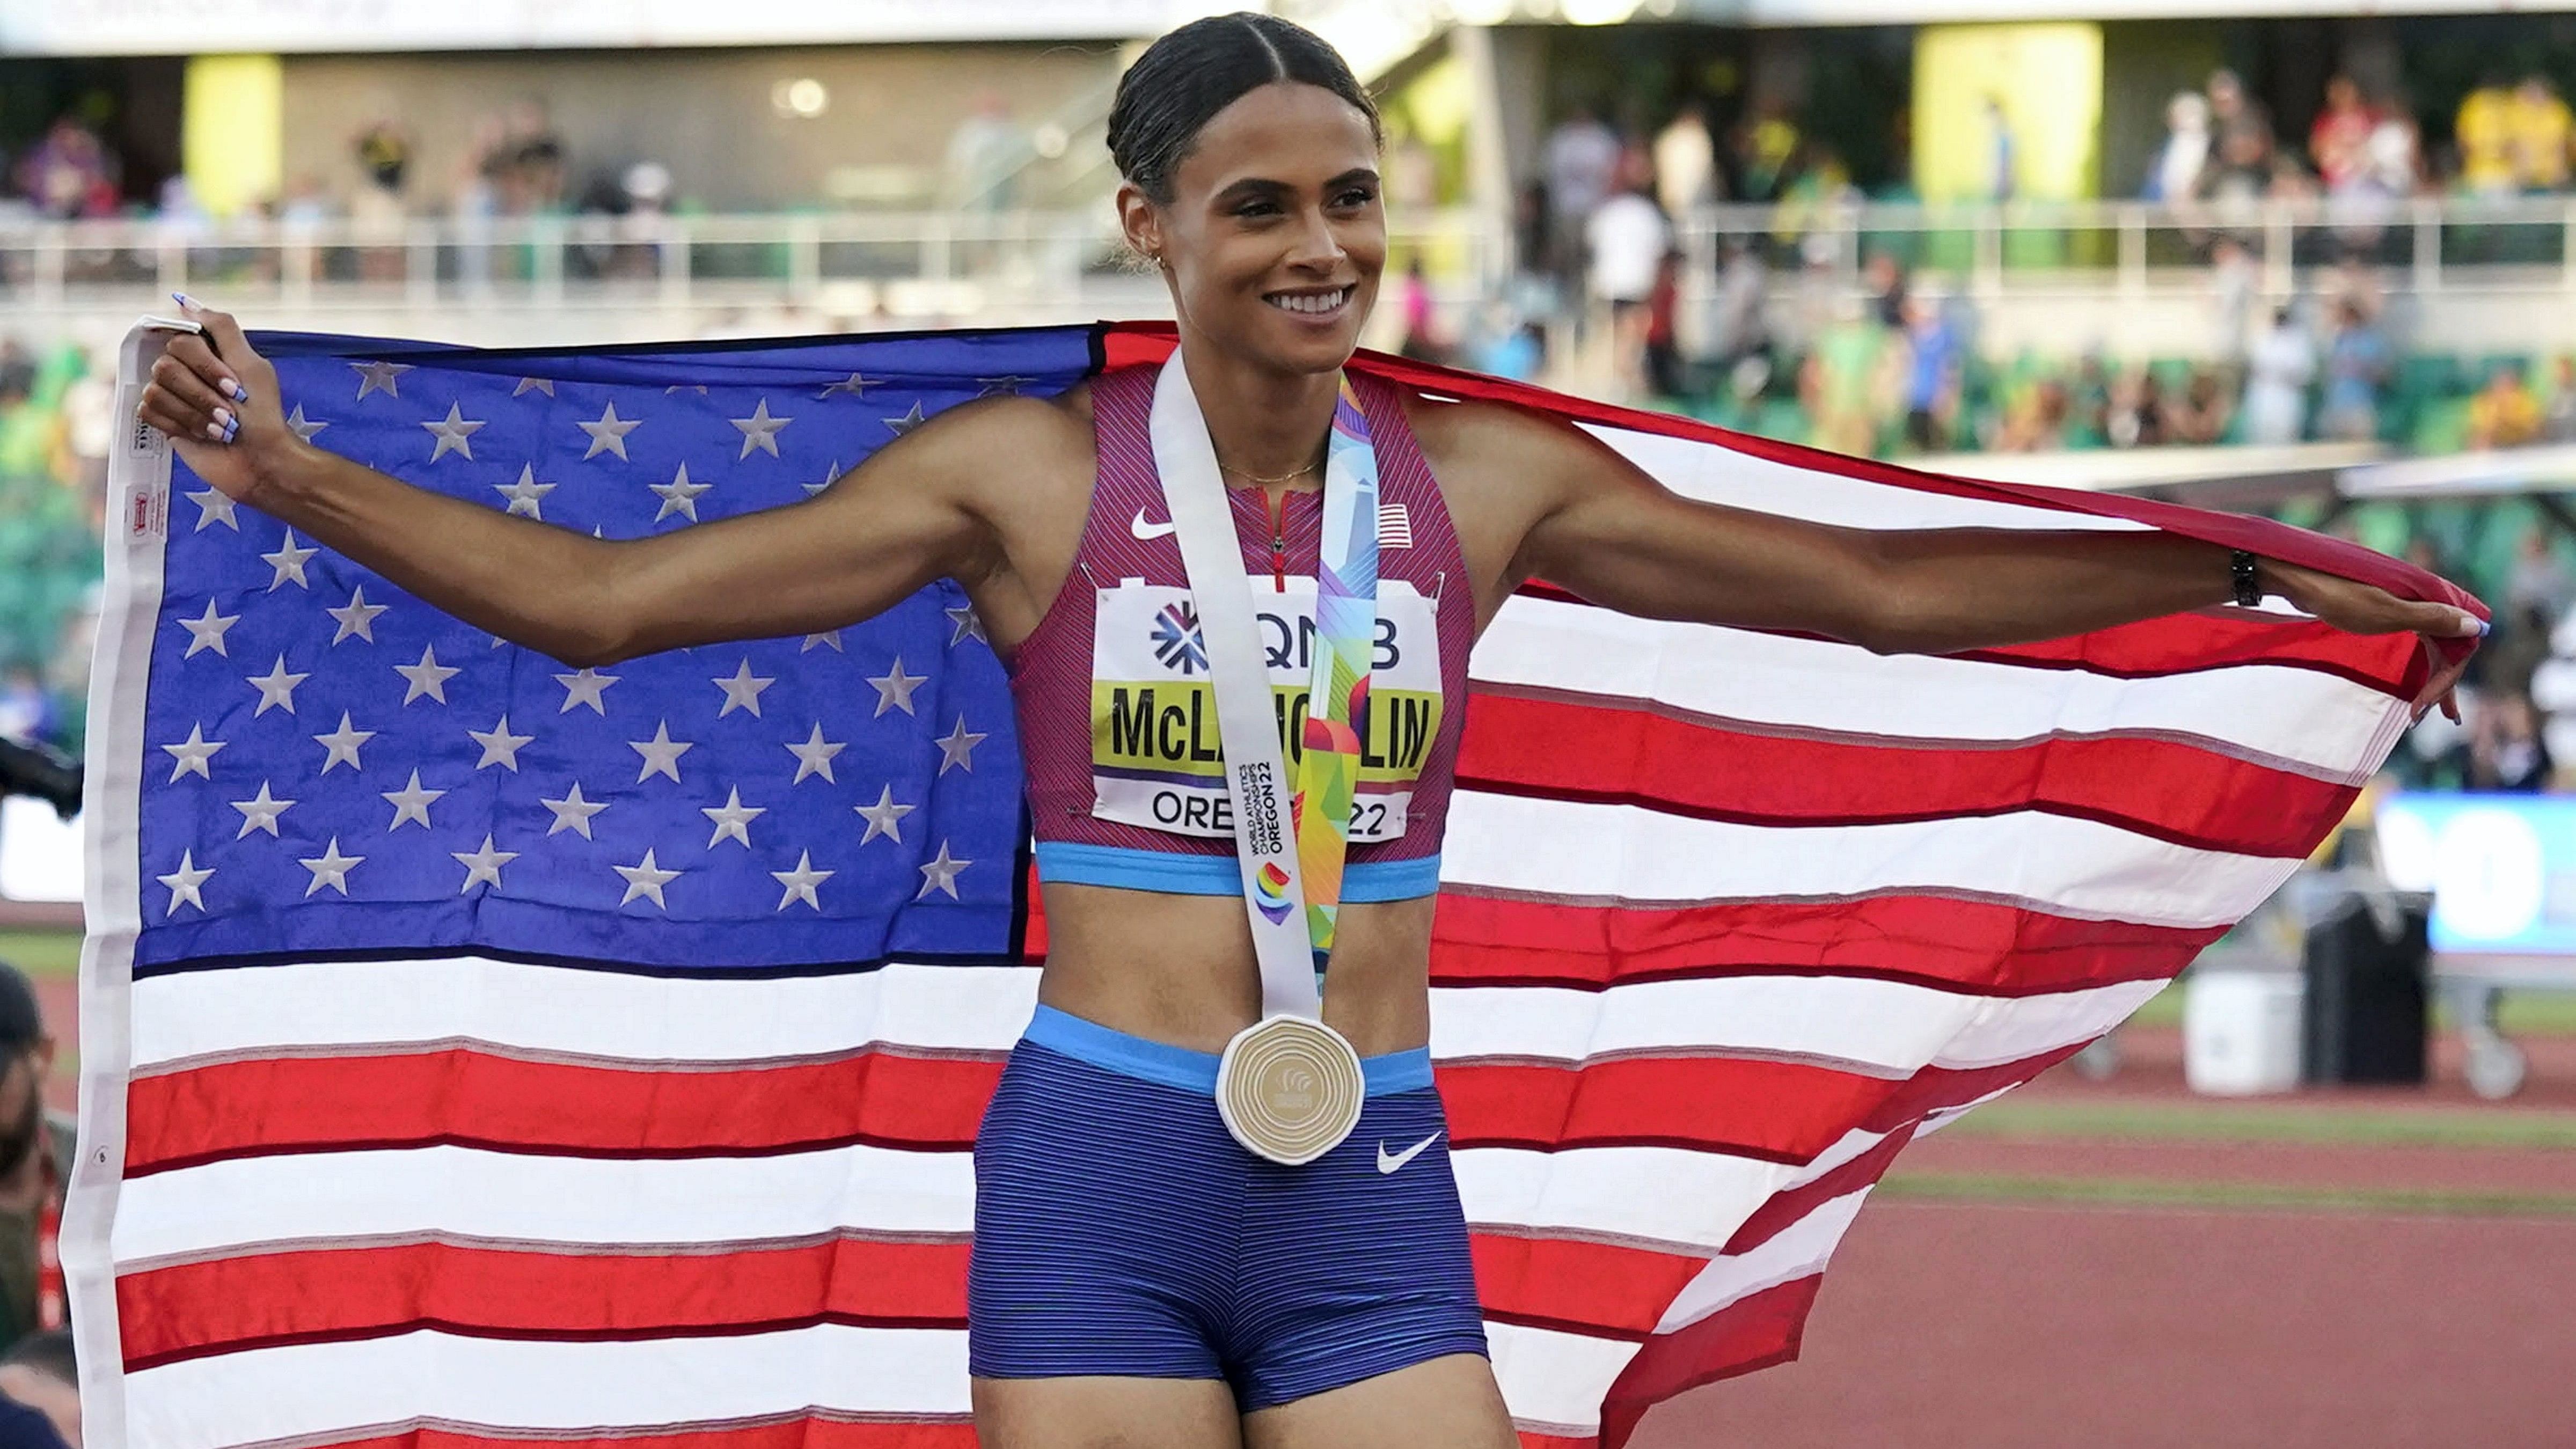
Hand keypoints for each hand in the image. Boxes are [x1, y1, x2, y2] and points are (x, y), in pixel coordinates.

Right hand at [135, 295, 300, 508]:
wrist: (262, 461)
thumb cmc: (263, 415)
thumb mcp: (253, 366)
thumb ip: (222, 329)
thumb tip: (186, 303)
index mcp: (206, 354)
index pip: (181, 341)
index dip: (206, 366)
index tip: (235, 389)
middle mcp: (185, 370)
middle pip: (165, 366)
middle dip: (202, 395)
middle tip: (229, 415)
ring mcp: (172, 395)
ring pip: (156, 390)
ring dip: (193, 413)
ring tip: (220, 429)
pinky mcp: (163, 420)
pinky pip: (147, 411)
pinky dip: (178, 425)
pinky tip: (201, 436)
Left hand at [2263, 557, 2482, 722]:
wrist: (2300, 579)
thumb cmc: (2340, 596)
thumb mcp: (2386, 612)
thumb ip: (2431, 619)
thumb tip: (2476, 626)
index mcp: (2430, 597)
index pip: (2459, 642)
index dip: (2448, 676)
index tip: (2428, 705)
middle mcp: (2424, 600)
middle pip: (2448, 645)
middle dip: (2444, 682)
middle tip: (2440, 716)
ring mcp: (2406, 606)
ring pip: (2432, 644)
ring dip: (2434, 676)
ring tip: (2428, 708)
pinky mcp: (2388, 611)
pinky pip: (2415, 640)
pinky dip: (2419, 663)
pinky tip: (2417, 680)